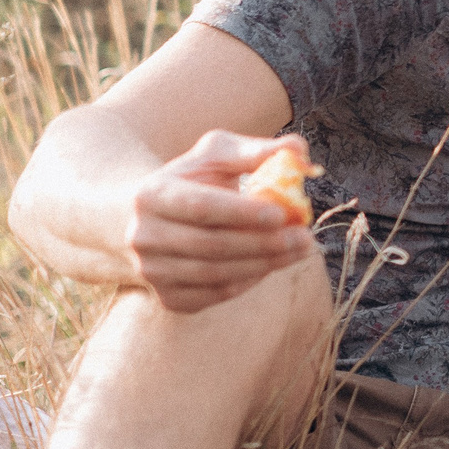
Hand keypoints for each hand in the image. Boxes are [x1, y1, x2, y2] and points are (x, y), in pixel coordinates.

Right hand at [123, 131, 321, 312]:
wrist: (144, 222)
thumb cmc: (191, 181)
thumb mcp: (215, 157)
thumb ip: (255, 151)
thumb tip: (299, 151)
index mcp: (151, 195)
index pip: (200, 206)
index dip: (242, 213)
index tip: (282, 213)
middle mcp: (143, 236)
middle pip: (211, 245)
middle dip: (264, 243)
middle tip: (305, 237)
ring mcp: (151, 271)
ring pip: (215, 274)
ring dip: (264, 265)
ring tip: (300, 250)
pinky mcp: (168, 297)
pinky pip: (215, 294)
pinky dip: (248, 282)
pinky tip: (272, 264)